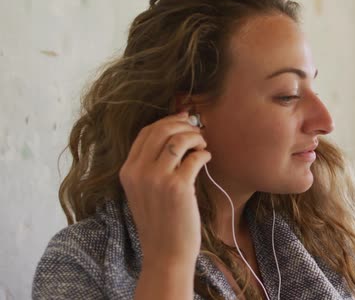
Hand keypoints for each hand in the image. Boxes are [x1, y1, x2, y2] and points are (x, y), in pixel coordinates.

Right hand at [119, 111, 209, 265]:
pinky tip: (206, 158)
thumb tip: (175, 134)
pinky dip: (204, 153)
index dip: (166, 121)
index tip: (182, 120)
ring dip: (195, 137)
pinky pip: (195, 157)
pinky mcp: (178, 187)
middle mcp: (138, 172)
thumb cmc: (160, 222)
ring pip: (178, 139)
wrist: (165, 253)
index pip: (145, 132)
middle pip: (161, 130)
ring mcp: (157, 179)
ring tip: (203, 144)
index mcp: (127, 171)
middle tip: (197, 131)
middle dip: (183, 125)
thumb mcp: (144, 191)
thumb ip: (151, 166)